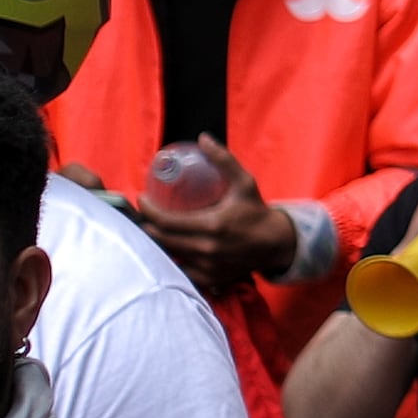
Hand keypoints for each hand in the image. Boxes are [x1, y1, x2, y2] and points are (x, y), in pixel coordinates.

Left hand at [131, 139, 298, 294]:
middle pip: (162, 239)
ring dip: (156, 241)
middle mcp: (207, 250)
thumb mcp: (244, 182)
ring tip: (151, 226)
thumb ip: (223, 159)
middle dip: (146, 225)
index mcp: (212, 226)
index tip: (142, 198)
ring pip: (168, 255)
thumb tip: (203, 138)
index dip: (148, 210)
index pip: (166, 221)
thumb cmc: (256, 211)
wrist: (274, 244)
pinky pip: (180, 270)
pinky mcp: (209, 279)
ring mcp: (207, 268)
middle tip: (144, 212)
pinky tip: (167, 246)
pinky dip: (171, 258)